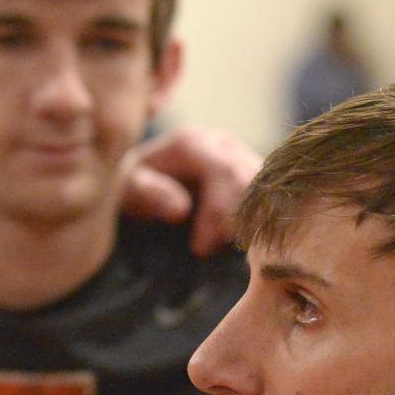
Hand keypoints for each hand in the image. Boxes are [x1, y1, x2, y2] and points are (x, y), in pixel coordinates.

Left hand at [119, 126, 261, 256]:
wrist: (142, 181)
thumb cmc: (133, 186)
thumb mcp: (128, 189)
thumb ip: (149, 194)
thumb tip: (181, 209)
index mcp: (193, 141)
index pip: (225, 172)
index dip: (219, 212)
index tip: (199, 248)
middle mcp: (222, 142)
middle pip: (249, 181)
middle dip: (233, 223)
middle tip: (207, 253)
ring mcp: (240, 156)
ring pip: (263, 191)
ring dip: (245, 226)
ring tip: (216, 249)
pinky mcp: (251, 175)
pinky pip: (267, 199)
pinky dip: (252, 224)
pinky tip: (230, 243)